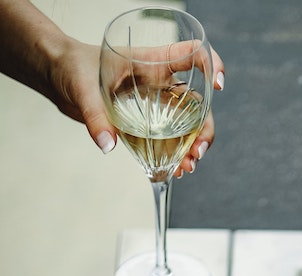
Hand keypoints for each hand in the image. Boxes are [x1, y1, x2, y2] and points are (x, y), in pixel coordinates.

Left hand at [48, 36, 224, 174]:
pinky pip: (169, 140)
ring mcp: (157, 104)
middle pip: (198, 103)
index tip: (218, 84)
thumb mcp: (82, 87)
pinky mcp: (146, 123)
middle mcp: (162, 83)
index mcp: (154, 62)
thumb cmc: (71, 66)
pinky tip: (176, 170)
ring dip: (193, 147)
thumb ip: (95, 115)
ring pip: (188, 126)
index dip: (212, 64)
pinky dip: (176, 156)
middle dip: (204, 128)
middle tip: (198, 151)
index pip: (193, 55)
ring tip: (188, 167)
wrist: (57, 78)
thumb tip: (108, 144)